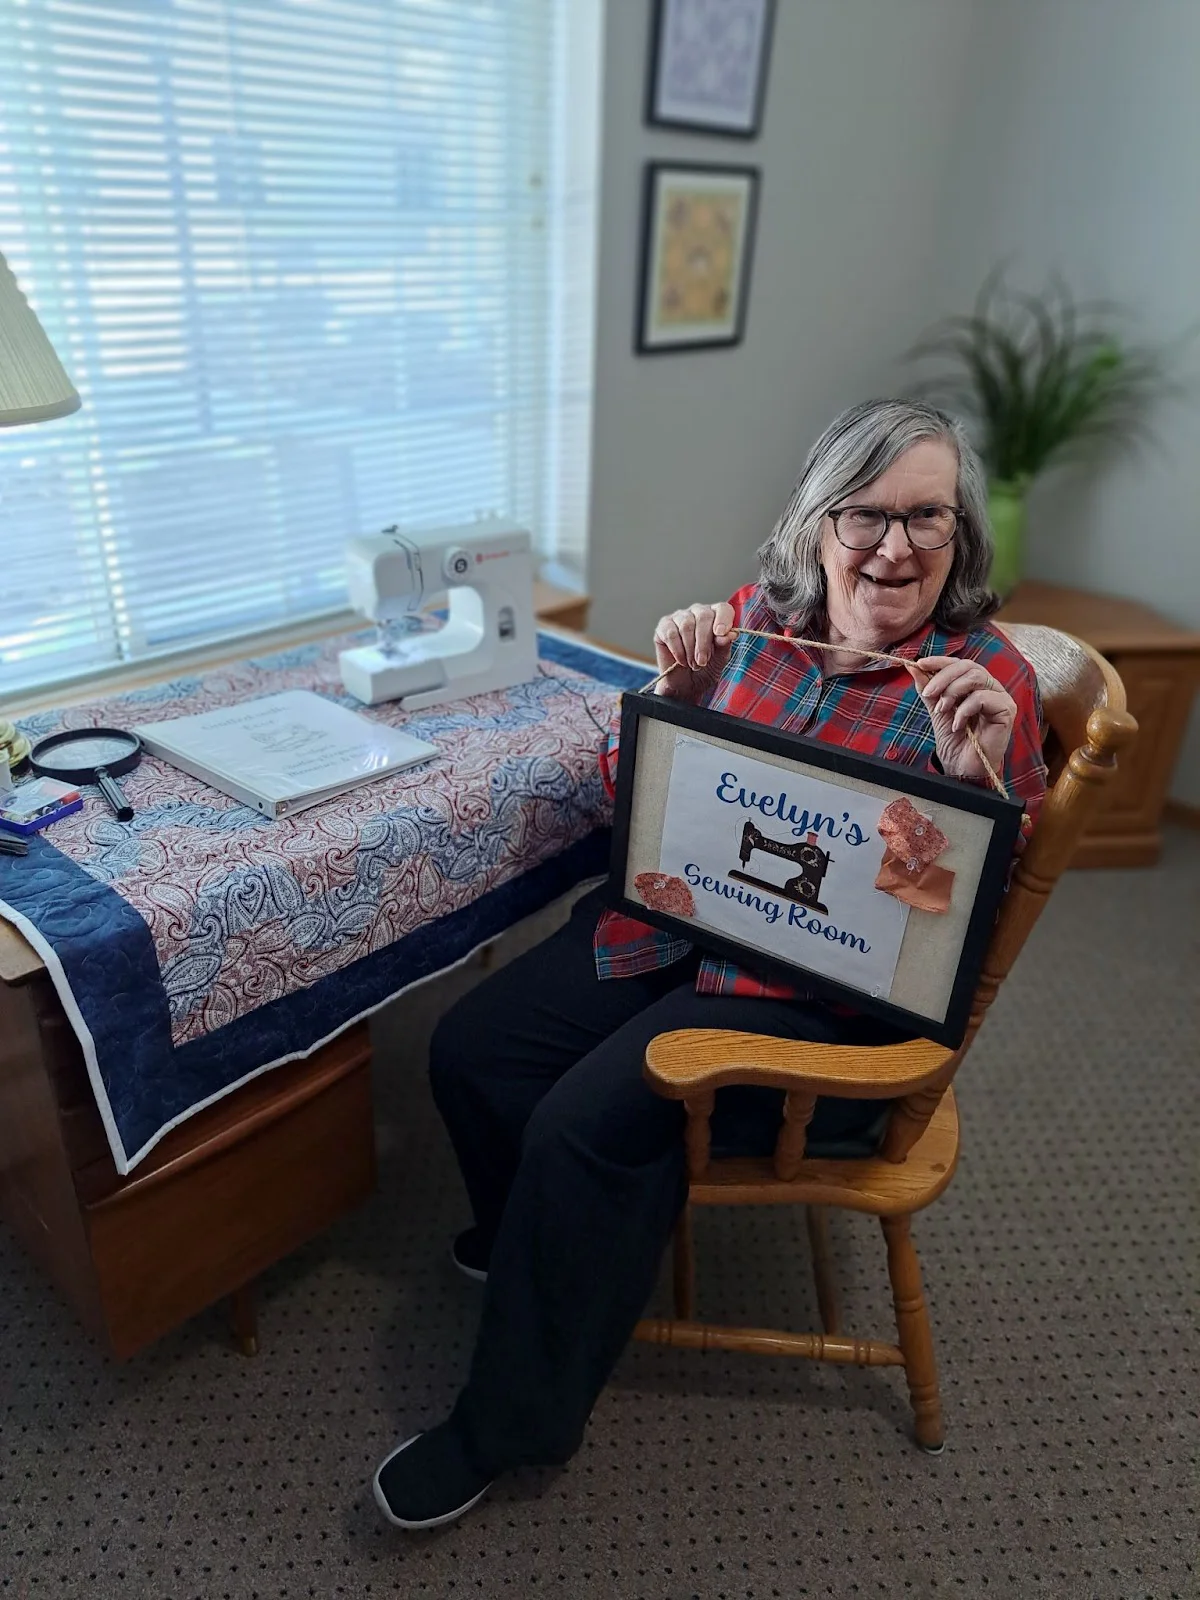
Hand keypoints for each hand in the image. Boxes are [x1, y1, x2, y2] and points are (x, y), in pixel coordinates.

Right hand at [652, 602, 735, 700]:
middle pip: (703, 616)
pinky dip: (677, 650)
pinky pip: (671, 633)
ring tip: (693, 664)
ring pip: (686, 625)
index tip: (721, 633)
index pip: (723, 609)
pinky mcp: (664, 626)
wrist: (686, 685)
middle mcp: (698, 612)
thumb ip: (724, 645)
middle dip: (704, 642)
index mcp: (716, 617)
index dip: (723, 619)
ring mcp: (680, 617)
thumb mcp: (720, 659)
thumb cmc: (705, 669)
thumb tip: (729, 634)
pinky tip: (681, 660)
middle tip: (702, 661)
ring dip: (690, 649)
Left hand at [907, 655, 1015, 782]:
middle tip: (929, 694)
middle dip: (943, 677)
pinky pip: (982, 697)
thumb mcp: (937, 710)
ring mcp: (1001, 698)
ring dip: (952, 692)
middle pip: (969, 666)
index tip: (920, 664)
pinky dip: (964, 710)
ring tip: (942, 710)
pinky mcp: (1006, 710)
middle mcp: (992, 688)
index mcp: (977, 685)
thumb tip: (913, 667)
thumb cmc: (955, 741)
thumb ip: (928, 689)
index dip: (941, 661)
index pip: (961, 664)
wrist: (964, 767)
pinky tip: (958, 725)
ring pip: (976, 677)